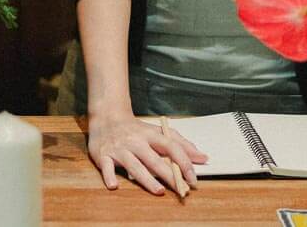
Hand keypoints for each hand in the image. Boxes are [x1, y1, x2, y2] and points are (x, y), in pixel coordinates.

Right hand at [86, 112, 206, 194]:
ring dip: (146, 178)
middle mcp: (136, 142)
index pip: (171, 147)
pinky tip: (114, 185)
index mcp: (150, 135)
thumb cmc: (136, 129)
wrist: (106, 116)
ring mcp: (120, 149)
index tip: (193, 178)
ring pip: (134, 165)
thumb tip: (203, 158)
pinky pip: (106, 167)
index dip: (183, 162)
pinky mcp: (103, 155)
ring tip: (159, 191)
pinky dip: (109, 176)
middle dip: (168, 175)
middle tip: (181, 189)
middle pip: (154, 159)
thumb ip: (181, 144)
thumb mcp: (158, 131)